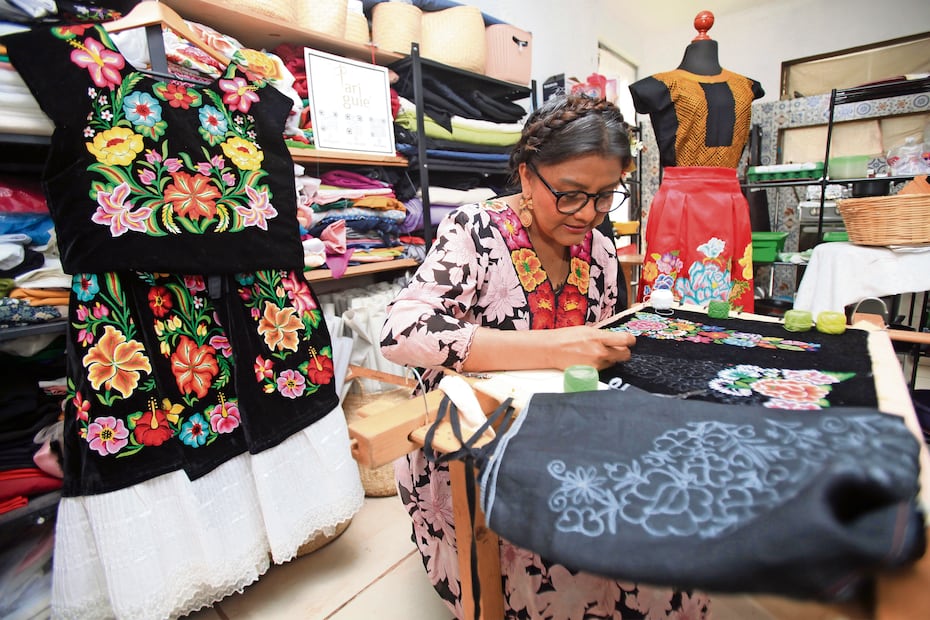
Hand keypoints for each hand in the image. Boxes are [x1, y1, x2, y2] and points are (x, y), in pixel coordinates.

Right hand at [462, 325, 635, 372]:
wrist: (552, 349)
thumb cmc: (567, 337)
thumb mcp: (587, 330)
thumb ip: (603, 335)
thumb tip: (616, 338)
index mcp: (599, 337)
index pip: (625, 340)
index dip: (630, 341)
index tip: (629, 340)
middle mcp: (600, 351)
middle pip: (625, 354)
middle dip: (623, 351)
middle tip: (617, 348)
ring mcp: (596, 363)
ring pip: (614, 362)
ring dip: (611, 358)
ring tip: (597, 353)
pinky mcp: (592, 372)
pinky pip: (604, 369)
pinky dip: (602, 365)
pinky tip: (591, 359)